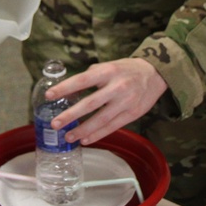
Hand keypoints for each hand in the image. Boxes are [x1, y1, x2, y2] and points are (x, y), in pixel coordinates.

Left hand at [47, 58, 167, 144]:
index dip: (65, 88)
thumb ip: (91, 76)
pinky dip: (98, 134)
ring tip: (68, 136)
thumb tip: (70, 89)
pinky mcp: (132, 114)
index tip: (49, 95)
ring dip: (83, 129)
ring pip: (101, 119)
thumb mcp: (109, 66)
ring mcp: (125, 102)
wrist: (155, 74)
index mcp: (108, 71)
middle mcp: (117, 87)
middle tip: (55, 123)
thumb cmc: (126, 70)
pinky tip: (85, 139)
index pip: (83, 80)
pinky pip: (112, 126)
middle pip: (91, 103)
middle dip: (71, 114)